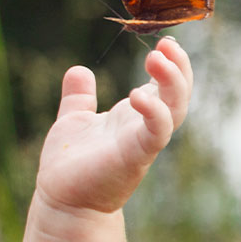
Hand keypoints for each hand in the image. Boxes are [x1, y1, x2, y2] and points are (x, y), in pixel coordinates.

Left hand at [35, 38, 192, 214]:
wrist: (61, 200)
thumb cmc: (70, 166)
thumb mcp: (73, 121)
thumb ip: (79, 97)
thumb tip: (78, 69)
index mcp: (133, 117)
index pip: (164, 86)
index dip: (171, 63)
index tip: (164, 41)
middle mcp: (144, 128)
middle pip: (179, 94)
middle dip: (179, 67)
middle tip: (167, 43)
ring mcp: (143, 142)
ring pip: (176, 109)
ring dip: (173, 81)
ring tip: (157, 57)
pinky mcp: (135, 157)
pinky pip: (156, 133)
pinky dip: (154, 112)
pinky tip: (138, 95)